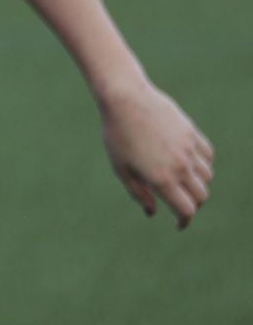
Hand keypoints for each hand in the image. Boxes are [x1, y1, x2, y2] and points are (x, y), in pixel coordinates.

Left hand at [99, 81, 213, 228]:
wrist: (125, 99)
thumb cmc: (118, 135)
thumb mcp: (121, 169)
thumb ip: (139, 194)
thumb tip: (152, 213)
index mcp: (162, 179)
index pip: (186, 210)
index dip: (184, 222)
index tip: (178, 224)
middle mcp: (180, 166)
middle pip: (201, 197)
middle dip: (192, 204)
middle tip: (178, 202)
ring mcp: (189, 149)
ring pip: (207, 177)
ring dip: (198, 184)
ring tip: (181, 181)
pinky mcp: (192, 134)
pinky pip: (208, 156)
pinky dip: (203, 164)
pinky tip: (189, 163)